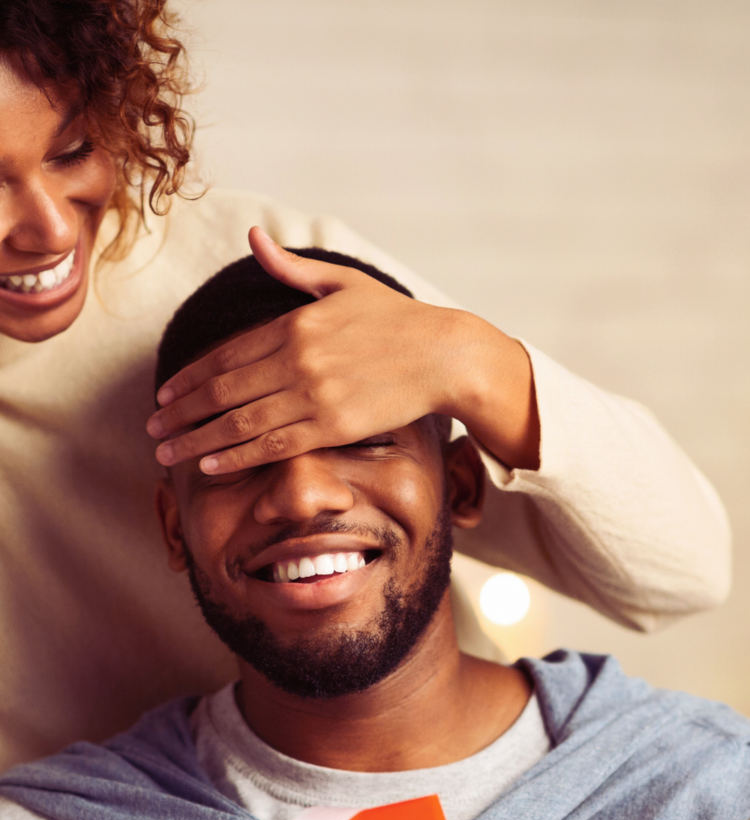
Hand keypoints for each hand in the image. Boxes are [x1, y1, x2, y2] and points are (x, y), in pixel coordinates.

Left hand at [147, 227, 539, 473]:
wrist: (445, 355)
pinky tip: (210, 463)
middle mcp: (298, 360)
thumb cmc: (396, 320)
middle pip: (224, 391)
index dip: (191, 377)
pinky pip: (275, 445)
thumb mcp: (342, 283)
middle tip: (152, 428)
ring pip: (241, 422)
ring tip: (168, 452)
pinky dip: (238, 456)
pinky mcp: (334, 427)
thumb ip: (291, 269)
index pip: (227, 355)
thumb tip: (254, 237)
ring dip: (198, 439)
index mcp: (295, 324)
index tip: (164, 393)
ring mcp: (315, 396)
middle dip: (181, 412)